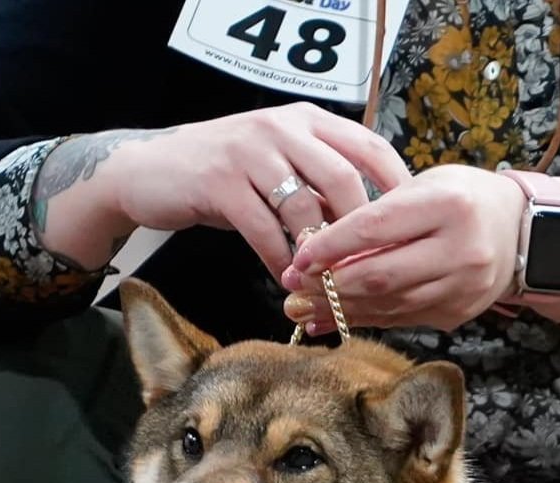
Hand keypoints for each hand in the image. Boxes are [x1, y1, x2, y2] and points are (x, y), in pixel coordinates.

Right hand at [35, 106, 411, 277]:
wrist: (150, 173)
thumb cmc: (227, 178)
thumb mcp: (281, 169)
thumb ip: (322, 187)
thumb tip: (375, 227)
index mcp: (306, 120)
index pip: (370, 147)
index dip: (397, 188)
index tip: (409, 229)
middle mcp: (281, 127)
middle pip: (343, 179)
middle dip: (360, 231)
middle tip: (366, 268)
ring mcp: (249, 151)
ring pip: (304, 208)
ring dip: (319, 254)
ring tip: (327, 283)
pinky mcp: (219, 181)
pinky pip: (264, 231)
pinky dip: (281, 262)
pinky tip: (287, 282)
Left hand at [280, 165, 541, 332]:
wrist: (522, 232)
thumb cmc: (464, 198)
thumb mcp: (423, 187)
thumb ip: (378, 216)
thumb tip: (320, 251)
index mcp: (447, 205)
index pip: (374, 229)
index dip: (330, 247)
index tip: (297, 258)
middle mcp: (460, 250)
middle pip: (380, 276)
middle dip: (329, 286)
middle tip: (293, 289)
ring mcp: (462, 287)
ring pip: (389, 304)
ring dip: (341, 309)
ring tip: (304, 308)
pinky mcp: (458, 313)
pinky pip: (402, 319)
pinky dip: (365, 320)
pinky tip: (335, 320)